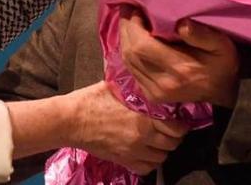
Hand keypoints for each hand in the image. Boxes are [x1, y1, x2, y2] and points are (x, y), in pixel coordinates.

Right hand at [66, 81, 186, 175]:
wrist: (71, 120)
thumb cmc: (91, 100)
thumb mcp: (117, 87)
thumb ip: (137, 88)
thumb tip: (151, 81)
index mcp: (144, 117)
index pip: (177, 128)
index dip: (179, 123)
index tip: (175, 118)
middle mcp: (142, 137)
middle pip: (172, 144)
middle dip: (173, 136)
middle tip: (168, 128)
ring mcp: (133, 152)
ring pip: (161, 158)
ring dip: (162, 149)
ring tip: (157, 140)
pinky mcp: (123, 161)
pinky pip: (146, 169)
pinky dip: (150, 162)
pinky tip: (145, 152)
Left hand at [119, 11, 239, 107]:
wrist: (224, 95)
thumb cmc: (222, 65)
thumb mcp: (222, 45)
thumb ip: (202, 34)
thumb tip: (180, 23)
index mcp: (180, 69)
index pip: (142, 46)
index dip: (133, 25)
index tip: (135, 7)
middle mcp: (163, 83)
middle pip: (130, 52)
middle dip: (126, 28)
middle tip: (128, 8)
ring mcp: (154, 92)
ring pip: (127, 62)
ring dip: (125, 38)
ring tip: (128, 20)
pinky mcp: (151, 95)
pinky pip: (131, 70)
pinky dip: (128, 52)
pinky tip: (132, 38)